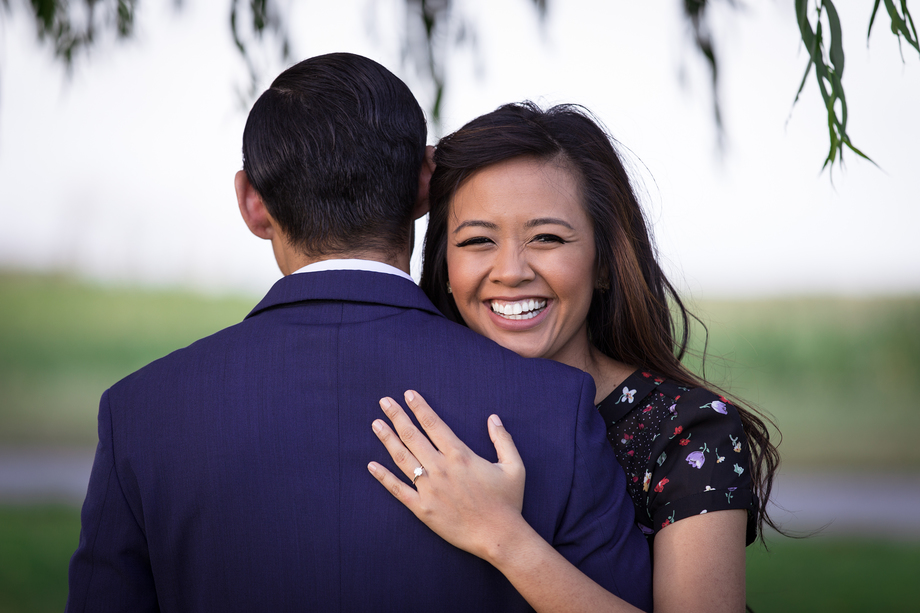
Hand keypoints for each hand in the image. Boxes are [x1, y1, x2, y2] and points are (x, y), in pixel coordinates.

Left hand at [368, 390, 527, 561]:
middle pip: (413, 436)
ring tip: (376, 424)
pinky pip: (398, 490)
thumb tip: (493, 418)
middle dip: (397, 416)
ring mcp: (429, 489)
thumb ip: (503, 440)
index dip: (419, 407)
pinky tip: (371, 465)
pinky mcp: (423, 509)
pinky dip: (383, 477)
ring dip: (388, 439)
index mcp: (460, 455)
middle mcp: (441, 468)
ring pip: (402, 458)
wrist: (499, 536)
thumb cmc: (508, 502)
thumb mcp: (514, 466)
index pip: (434, 424)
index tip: (408, 395)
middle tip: (384, 402)